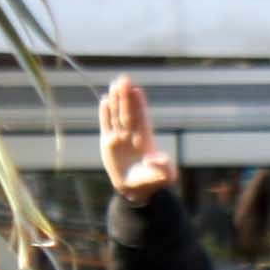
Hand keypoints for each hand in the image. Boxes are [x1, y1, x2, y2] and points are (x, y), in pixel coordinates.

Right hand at [99, 77, 175, 197]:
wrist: (135, 190)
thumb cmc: (152, 182)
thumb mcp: (164, 176)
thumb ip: (163, 167)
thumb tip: (154, 158)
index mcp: (146, 139)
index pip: (142, 118)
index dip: (140, 104)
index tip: (137, 90)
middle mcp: (132, 135)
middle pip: (128, 112)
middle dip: (127, 96)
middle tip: (124, 79)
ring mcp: (120, 137)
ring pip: (117, 115)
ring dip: (116, 100)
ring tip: (115, 84)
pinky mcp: (108, 143)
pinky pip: (106, 125)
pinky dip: (105, 114)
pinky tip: (105, 100)